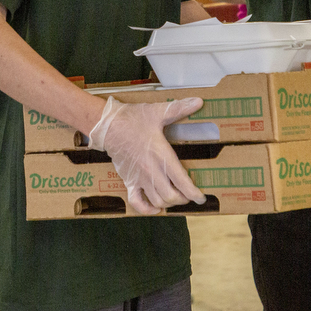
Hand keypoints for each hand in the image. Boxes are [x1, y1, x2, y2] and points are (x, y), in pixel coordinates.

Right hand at [88, 96, 205, 214]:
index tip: (202, 198)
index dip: (194, 194)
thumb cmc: (134, 119)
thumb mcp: (158, 112)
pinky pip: (136, 203)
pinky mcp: (128, 180)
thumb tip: (199, 101)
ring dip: (168, 203)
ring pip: (157, 202)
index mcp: (162, 156)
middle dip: (183, 199)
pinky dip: (146, 209)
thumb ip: (180, 109)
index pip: (182, 182)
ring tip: (175, 197)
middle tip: (188, 194)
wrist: (108, 126)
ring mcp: (139, 178)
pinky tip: (154, 208)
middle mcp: (152, 171)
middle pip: (171, 197)